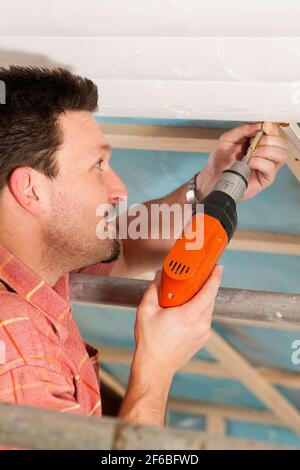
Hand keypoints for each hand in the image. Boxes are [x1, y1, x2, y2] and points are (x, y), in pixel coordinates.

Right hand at [133, 265, 222, 379]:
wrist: (155, 367)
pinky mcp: (203, 339)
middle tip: (199, 274)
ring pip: (208, 308)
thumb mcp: (146, 310)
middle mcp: (201, 324)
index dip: (215, 276)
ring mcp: (204, 333)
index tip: (217, 266)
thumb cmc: (150, 341)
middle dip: (207, 285)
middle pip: (210, 298)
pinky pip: (204, 319)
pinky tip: (186, 309)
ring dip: (202, 298)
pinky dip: (199, 310)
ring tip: (189, 292)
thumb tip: (160, 275)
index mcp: (189, 315)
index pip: (209, 290)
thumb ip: (154, 289)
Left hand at [197, 122, 287, 199]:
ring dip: (266, 151)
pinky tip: (250, 163)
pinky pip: (271, 167)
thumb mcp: (227, 139)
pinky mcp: (265, 178)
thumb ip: (242, 130)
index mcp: (259, 142)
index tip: (264, 127)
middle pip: (282, 142)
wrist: (212, 178)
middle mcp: (266, 153)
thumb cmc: (219, 162)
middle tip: (253, 144)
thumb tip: (258, 126)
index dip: (272, 128)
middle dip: (268, 140)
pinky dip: (260, 162)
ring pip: (281, 154)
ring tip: (251, 154)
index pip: (275, 132)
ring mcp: (267, 166)